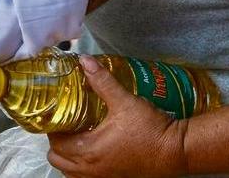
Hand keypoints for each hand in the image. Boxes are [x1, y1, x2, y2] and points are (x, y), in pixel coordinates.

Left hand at [47, 56, 186, 177]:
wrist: (175, 151)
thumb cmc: (149, 128)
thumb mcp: (124, 101)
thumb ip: (102, 81)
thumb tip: (84, 61)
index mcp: (88, 151)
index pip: (56, 143)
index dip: (53, 128)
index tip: (58, 114)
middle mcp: (90, 170)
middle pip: (57, 160)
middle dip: (57, 143)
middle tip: (66, 124)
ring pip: (71, 172)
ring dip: (68, 157)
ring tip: (78, 136)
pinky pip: (86, 177)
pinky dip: (82, 166)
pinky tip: (94, 149)